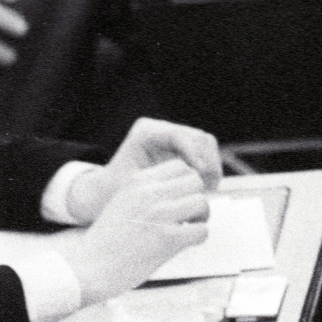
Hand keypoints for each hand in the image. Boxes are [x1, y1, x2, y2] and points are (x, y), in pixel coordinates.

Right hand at [63, 158, 209, 304]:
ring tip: (186, 230)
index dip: (186, 184)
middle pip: (195, 181)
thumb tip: (184, 193)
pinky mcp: (167, 239)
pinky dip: (198, 238)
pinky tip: (183, 244)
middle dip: (196, 197)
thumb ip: (147, 193)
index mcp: (137, 181)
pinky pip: (202, 230)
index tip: (179, 201)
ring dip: (200, 218)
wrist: (89, 268)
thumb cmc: (107, 241)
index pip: (180, 167)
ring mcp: (159, 215)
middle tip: (187, 216)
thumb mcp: (123, 203)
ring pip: (202, 203)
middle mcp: (149, 193)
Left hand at [65, 117, 222, 222]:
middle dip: (207, 161)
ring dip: (211, 166)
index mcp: (146, 132)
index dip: (193, 152)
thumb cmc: (116, 190)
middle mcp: (161, 129)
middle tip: (207, 186)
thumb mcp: (133, 187)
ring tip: (206, 189)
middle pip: (197, 137)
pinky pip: (205, 154)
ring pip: (206, 144)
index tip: (200, 172)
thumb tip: (192, 176)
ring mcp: (174, 137)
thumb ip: (159, 180)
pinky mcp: (182, 148)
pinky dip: (209, 170)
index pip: (177, 135)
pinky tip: (204, 188)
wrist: (109, 191)